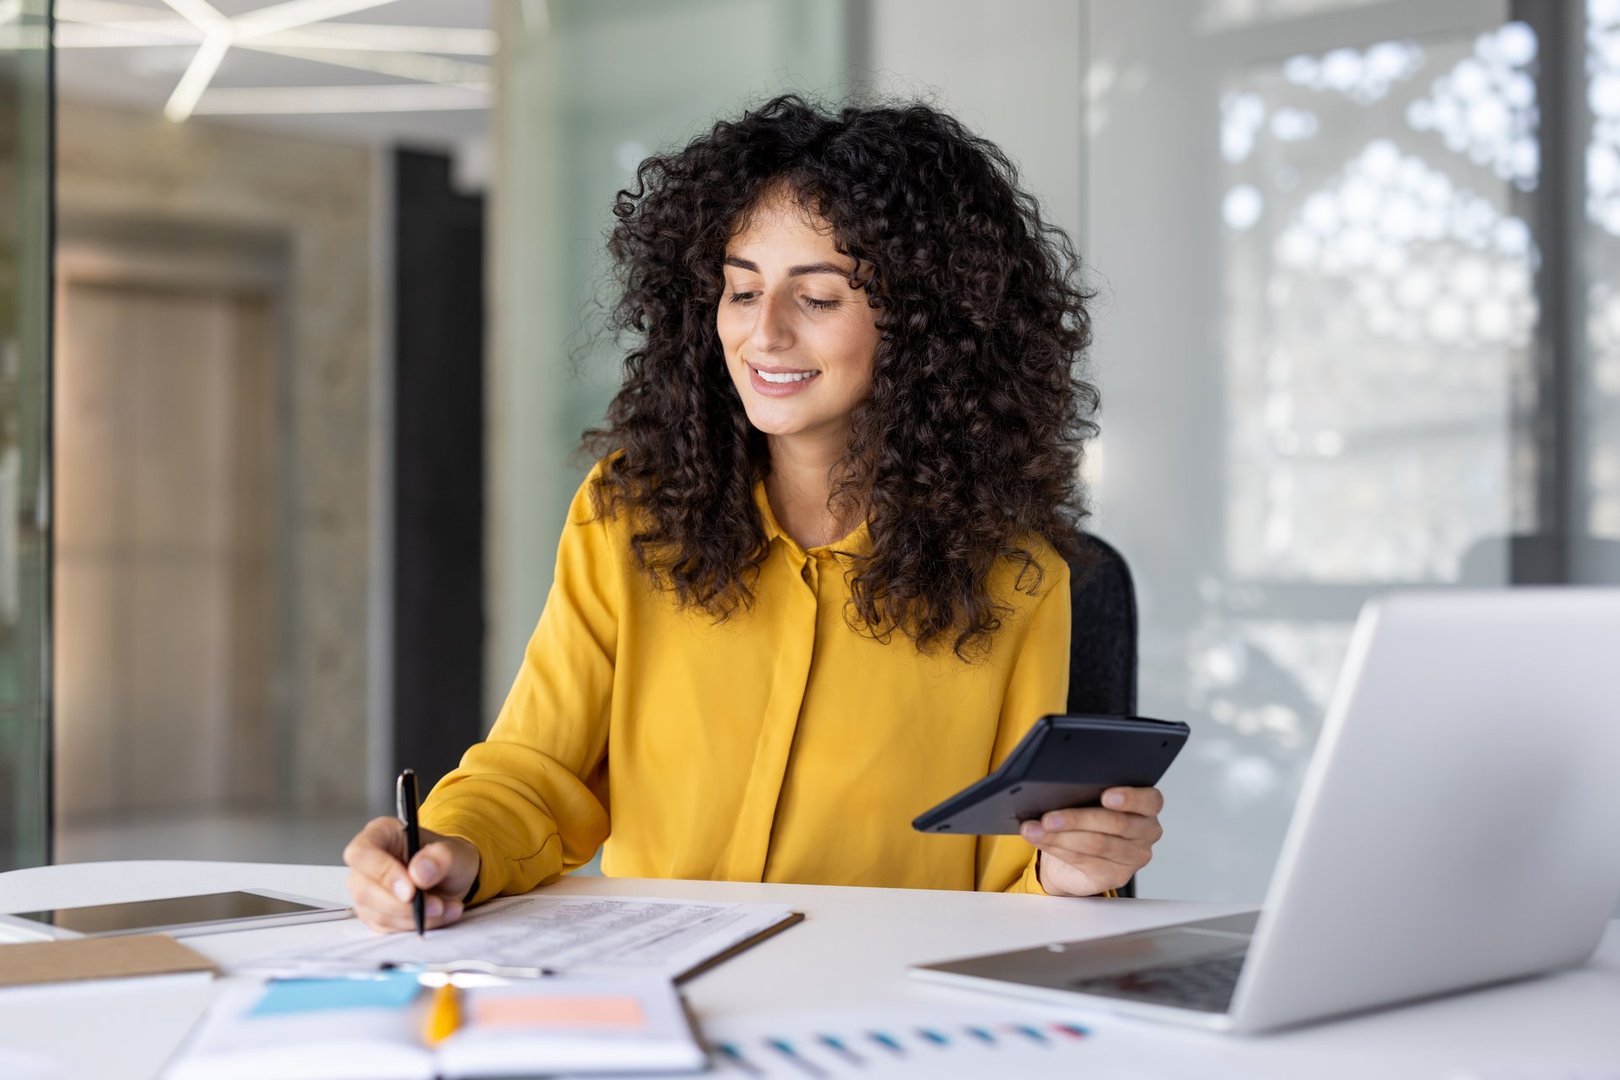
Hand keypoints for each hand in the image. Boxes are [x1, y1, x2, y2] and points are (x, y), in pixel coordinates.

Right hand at [343, 816, 481, 932]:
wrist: (453, 878)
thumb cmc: (446, 859)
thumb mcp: (456, 852)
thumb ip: (441, 857)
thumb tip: (419, 871)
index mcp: (381, 834)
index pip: (362, 853)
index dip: (383, 873)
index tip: (410, 892)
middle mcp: (367, 862)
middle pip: (364, 889)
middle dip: (402, 905)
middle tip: (436, 906)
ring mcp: (367, 890)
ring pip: (376, 913)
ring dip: (414, 918)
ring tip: (445, 908)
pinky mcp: (374, 913)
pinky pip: (387, 927)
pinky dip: (414, 926)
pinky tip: (438, 916)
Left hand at [1021, 786, 1164, 896]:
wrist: (1077, 858)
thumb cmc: (1088, 820)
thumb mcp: (1090, 800)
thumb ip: (1086, 792)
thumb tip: (1054, 788)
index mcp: (1147, 806)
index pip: (1150, 800)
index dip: (1129, 798)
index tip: (1106, 796)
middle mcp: (1146, 832)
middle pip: (1115, 823)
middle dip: (1077, 819)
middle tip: (1049, 817)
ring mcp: (1134, 857)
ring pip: (1096, 843)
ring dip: (1060, 836)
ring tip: (1036, 829)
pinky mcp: (1117, 876)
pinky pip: (1084, 860)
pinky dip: (1057, 848)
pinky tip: (1040, 839)